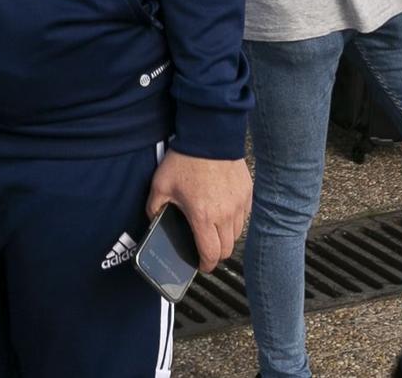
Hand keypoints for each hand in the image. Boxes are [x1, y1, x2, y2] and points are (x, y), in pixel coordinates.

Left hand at [146, 151, 251, 273]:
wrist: (209, 136)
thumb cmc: (184, 160)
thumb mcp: (160, 185)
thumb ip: (154, 208)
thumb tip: (154, 220)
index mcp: (203, 216)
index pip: (210, 253)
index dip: (205, 264)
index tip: (201, 265)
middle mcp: (225, 214)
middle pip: (227, 249)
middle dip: (216, 254)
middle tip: (206, 250)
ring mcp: (240, 204)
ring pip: (237, 234)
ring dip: (226, 237)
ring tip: (213, 230)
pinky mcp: (248, 193)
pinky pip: (244, 216)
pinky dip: (235, 220)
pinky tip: (223, 212)